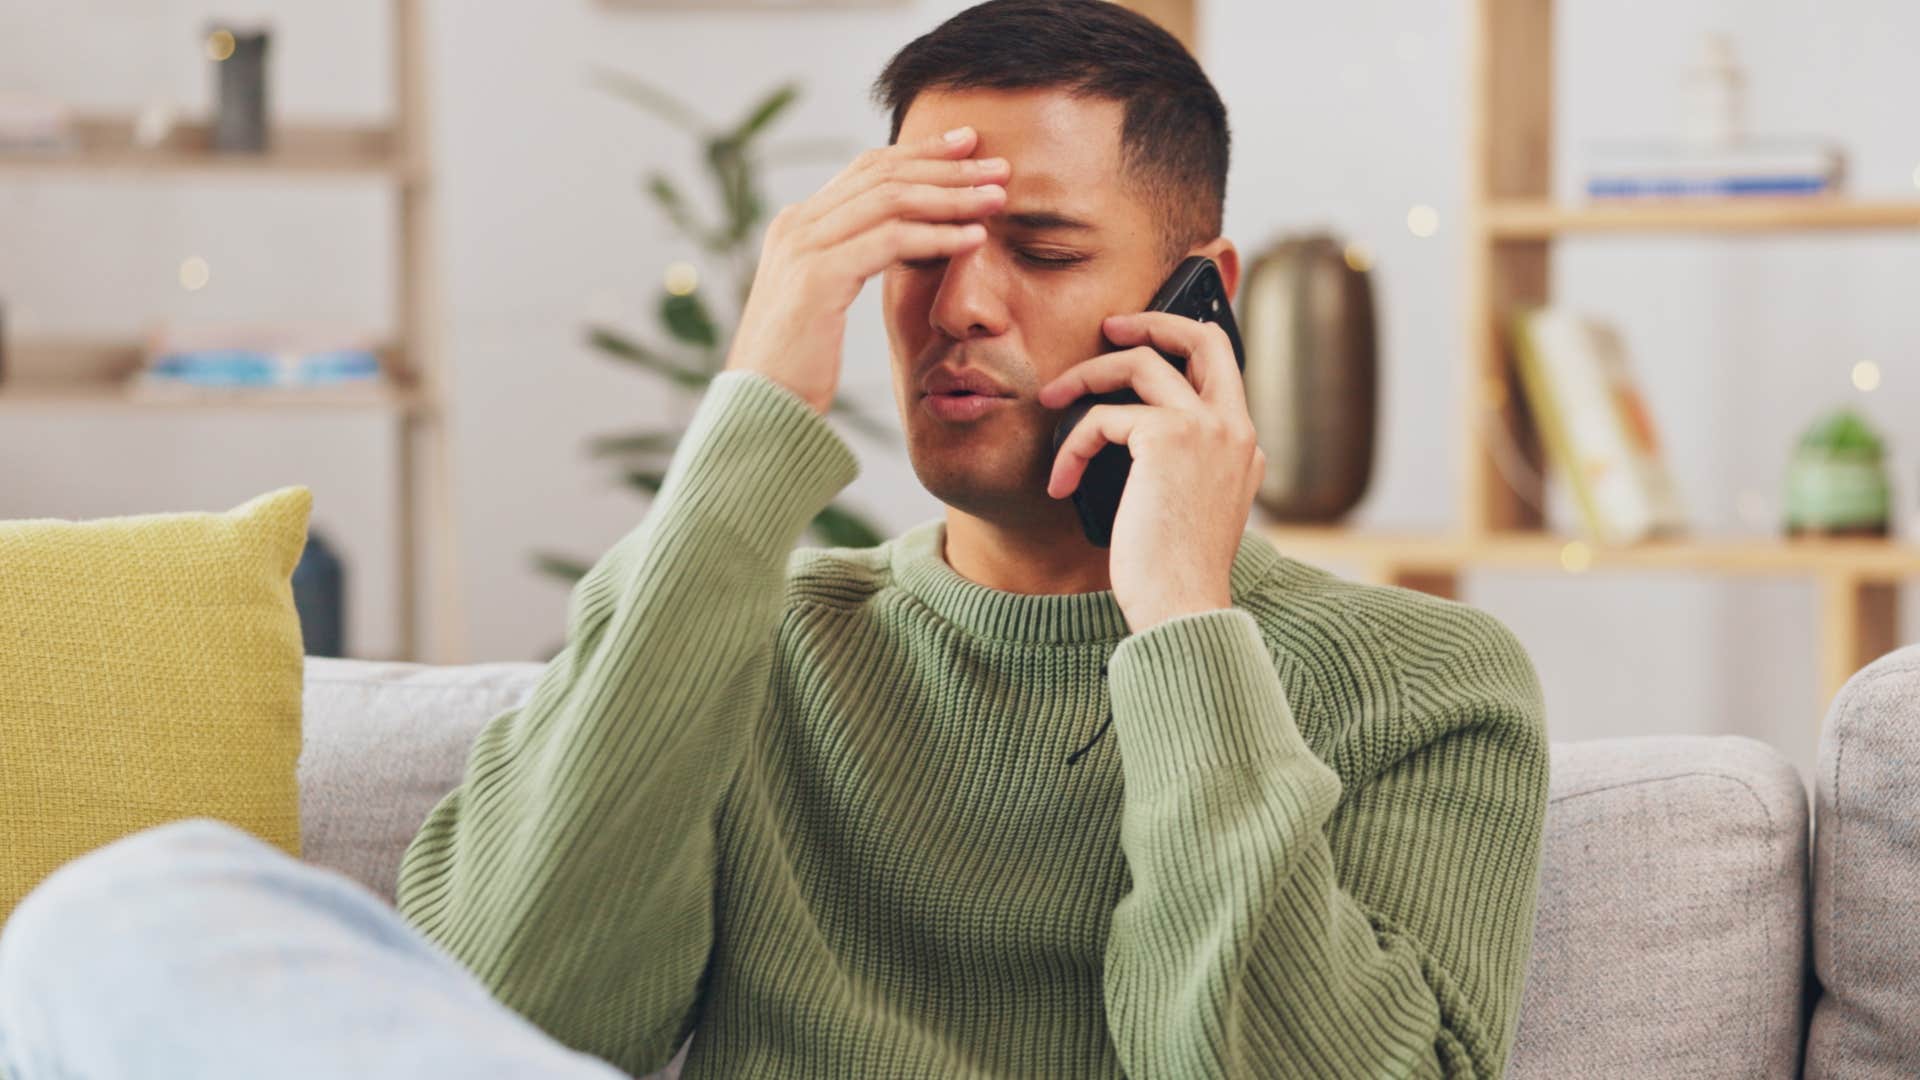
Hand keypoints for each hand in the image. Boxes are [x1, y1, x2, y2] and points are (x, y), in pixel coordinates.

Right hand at [723, 125, 1009, 413]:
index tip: (967, 147)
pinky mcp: (819, 277)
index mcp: (797, 225)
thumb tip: (903, 241)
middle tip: (998, 166)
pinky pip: (891, 242)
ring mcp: (803, 247)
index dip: (921, 153)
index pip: (867, 169)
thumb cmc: (798, 367)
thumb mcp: (824, 301)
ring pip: (891, 200)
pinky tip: (974, 239)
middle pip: (883, 174)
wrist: (759, 408)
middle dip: (947, 166)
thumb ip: (851, 261)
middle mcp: (796, 225)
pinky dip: (938, 236)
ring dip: (952, 196)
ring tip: (997, 198)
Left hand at [1037, 312, 1264, 633]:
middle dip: (1151, 320)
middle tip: (1108, 328)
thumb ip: (1177, 466)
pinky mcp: (1167, 438)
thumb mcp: (1186, 509)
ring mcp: (1207, 429)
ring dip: (1086, 376)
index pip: (1222, 368)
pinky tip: (1060, 483)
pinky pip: (1103, 417)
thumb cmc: (1173, 573)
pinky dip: (1072, 445)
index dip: (1183, 343)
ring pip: (1141, 362)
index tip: (1142, 340)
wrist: (1182, 608)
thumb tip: (1125, 433)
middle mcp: (1234, 428)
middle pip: (1202, 338)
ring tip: (1052, 400)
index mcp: (1244, 446)